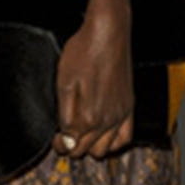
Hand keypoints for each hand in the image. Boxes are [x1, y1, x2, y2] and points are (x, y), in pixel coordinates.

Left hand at [54, 10, 132, 161]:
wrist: (108, 33)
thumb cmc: (84, 52)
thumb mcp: (64, 84)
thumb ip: (65, 115)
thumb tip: (65, 137)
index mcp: (88, 117)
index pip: (71, 145)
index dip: (60, 144)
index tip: (55, 138)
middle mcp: (107, 120)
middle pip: (86, 150)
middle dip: (73, 145)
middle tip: (65, 135)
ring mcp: (120, 114)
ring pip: (106, 149)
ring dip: (92, 146)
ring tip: (82, 133)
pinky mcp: (129, 106)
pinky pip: (125, 137)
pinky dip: (113, 141)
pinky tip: (103, 133)